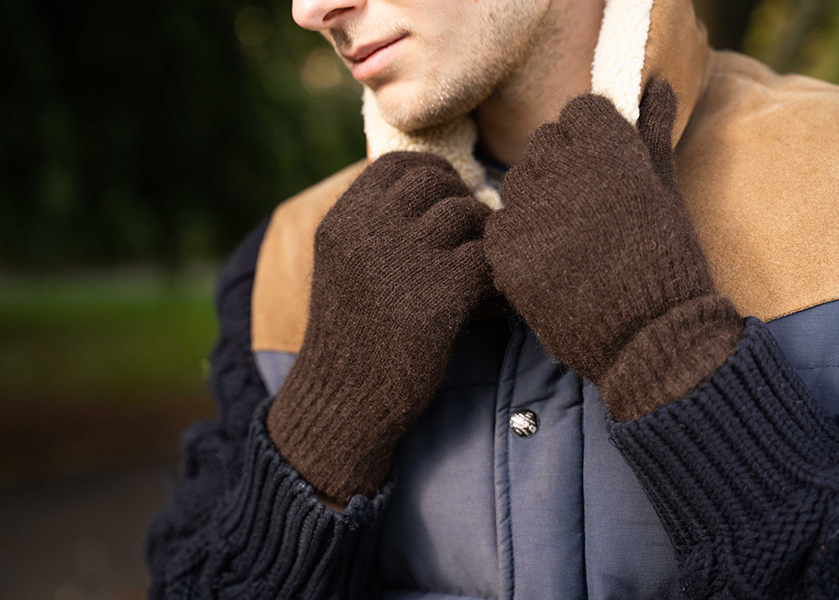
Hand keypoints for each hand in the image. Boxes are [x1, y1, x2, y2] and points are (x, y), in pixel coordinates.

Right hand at [268, 151, 493, 503]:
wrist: (344, 402)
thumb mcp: (344, 269)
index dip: (433, 173)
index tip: (448, 198)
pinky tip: (488, 302)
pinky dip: (496, 277)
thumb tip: (442, 193)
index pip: (399, 164)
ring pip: (468, 215)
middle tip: (471, 239)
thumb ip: (376, 229)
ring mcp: (403, 260)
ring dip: (484, 239)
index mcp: (343, 222)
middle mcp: (369, 231)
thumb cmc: (352, 339)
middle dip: (463, 203)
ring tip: (481, 272)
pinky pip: (488, 259)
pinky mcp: (438, 296)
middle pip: (438, 183)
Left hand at [483, 79, 741, 420]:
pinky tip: (546, 264)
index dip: (591, 139)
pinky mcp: (507, 256)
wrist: (651, 341)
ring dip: (536, 203)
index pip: (579, 112)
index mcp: (611, 153)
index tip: (603, 168)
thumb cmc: (667, 265)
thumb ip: (652, 136)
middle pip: (543, 144)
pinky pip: (497, 227)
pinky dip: (515, 241)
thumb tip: (656, 86)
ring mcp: (531, 215)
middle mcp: (566, 174)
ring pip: (516, 183)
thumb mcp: (667, 195)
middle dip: (561, 168)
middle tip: (586, 210)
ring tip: (570, 241)